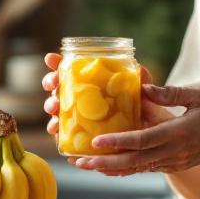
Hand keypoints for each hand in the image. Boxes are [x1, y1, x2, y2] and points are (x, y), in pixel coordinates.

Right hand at [40, 53, 167, 139]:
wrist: (147, 139)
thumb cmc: (144, 112)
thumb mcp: (148, 98)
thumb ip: (149, 84)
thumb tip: (142, 70)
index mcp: (93, 82)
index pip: (71, 69)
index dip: (57, 63)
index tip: (50, 59)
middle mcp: (81, 97)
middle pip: (59, 87)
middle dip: (51, 84)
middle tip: (54, 85)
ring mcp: (78, 116)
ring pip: (57, 109)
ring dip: (51, 107)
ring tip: (55, 109)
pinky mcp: (77, 137)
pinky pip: (63, 134)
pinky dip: (56, 132)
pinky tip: (56, 131)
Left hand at [78, 84, 199, 175]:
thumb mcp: (198, 96)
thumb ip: (170, 92)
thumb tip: (143, 86)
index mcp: (178, 133)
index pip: (143, 140)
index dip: (118, 142)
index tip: (97, 142)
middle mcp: (173, 152)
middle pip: (134, 161)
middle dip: (105, 163)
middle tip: (79, 162)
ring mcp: (173, 162)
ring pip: (137, 169)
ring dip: (110, 168)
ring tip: (85, 165)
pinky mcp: (174, 165)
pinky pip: (145, 169)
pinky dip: (125, 169)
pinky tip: (107, 167)